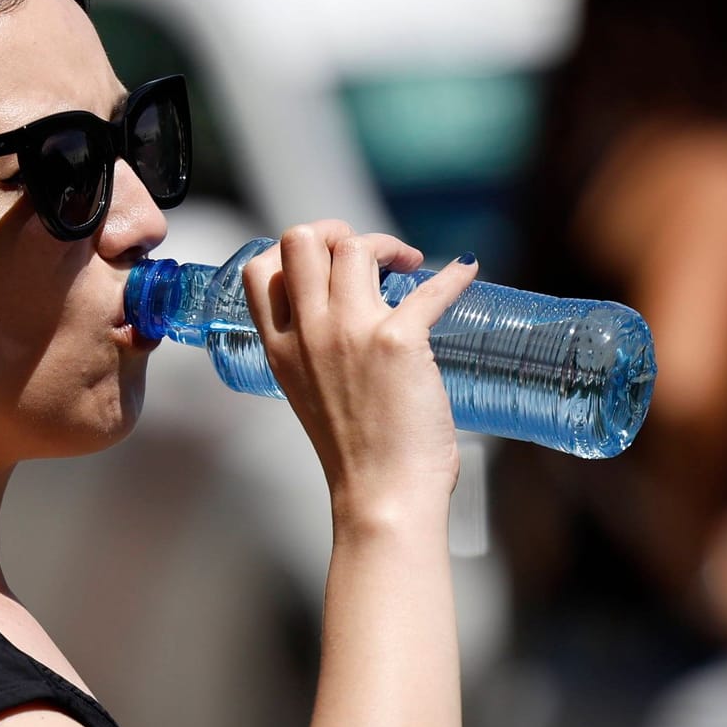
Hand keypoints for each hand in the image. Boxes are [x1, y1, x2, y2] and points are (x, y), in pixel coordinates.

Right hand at [240, 221, 478, 520]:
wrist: (382, 495)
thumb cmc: (355, 455)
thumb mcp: (309, 396)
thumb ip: (316, 356)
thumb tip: (353, 323)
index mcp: (281, 349)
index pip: (261, 270)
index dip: (294, 250)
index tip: (327, 260)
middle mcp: (308, 333)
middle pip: (302, 240)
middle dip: (338, 230)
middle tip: (371, 254)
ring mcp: (350, 333)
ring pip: (356, 247)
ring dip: (388, 244)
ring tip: (411, 266)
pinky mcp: (398, 342)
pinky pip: (430, 289)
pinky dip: (454, 275)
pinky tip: (465, 271)